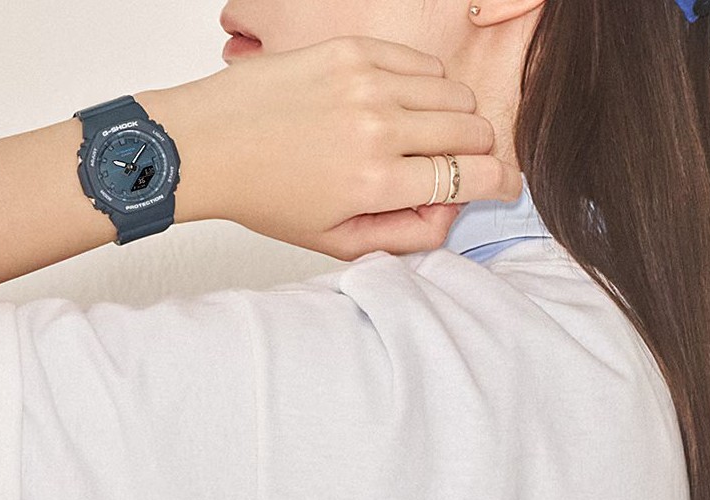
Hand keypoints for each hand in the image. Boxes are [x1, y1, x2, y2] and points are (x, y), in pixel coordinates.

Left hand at [149, 36, 524, 259]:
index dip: (500, 184)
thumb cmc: (265, 194)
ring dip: (453, 119)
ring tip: (421, 136)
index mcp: (376, 184)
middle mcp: (379, 129)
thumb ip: (404, 236)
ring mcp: (368, 82)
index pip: (474, 177)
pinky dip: (424, 87)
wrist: (208, 143)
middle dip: (475, 153)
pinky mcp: (354, 50)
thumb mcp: (334, 239)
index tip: (501, 185)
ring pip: (456, 95)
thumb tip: (451, 214)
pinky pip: (423, 65)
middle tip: (450, 164)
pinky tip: (398, 105)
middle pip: (474, 132)